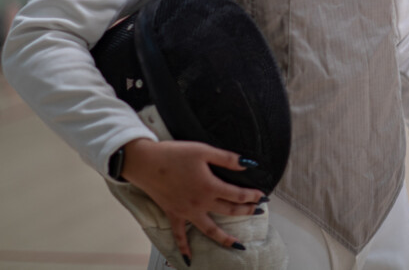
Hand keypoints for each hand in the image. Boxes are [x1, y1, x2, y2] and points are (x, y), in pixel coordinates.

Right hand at [120, 139, 263, 261]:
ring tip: (239, 246)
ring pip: (209, 230)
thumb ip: (226, 158)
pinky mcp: (173, 214)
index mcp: (210, 187)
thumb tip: (247, 164)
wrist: (146, 162)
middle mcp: (201, 203)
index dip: (252, 196)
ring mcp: (187, 212)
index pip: (238, 195)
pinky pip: (179, 235)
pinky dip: (184, 248)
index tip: (263, 196)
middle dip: (246, 212)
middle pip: (229, 211)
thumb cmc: (174, 154)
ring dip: (225, 239)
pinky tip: (189, 260)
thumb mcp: (203, 150)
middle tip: (258, 212)